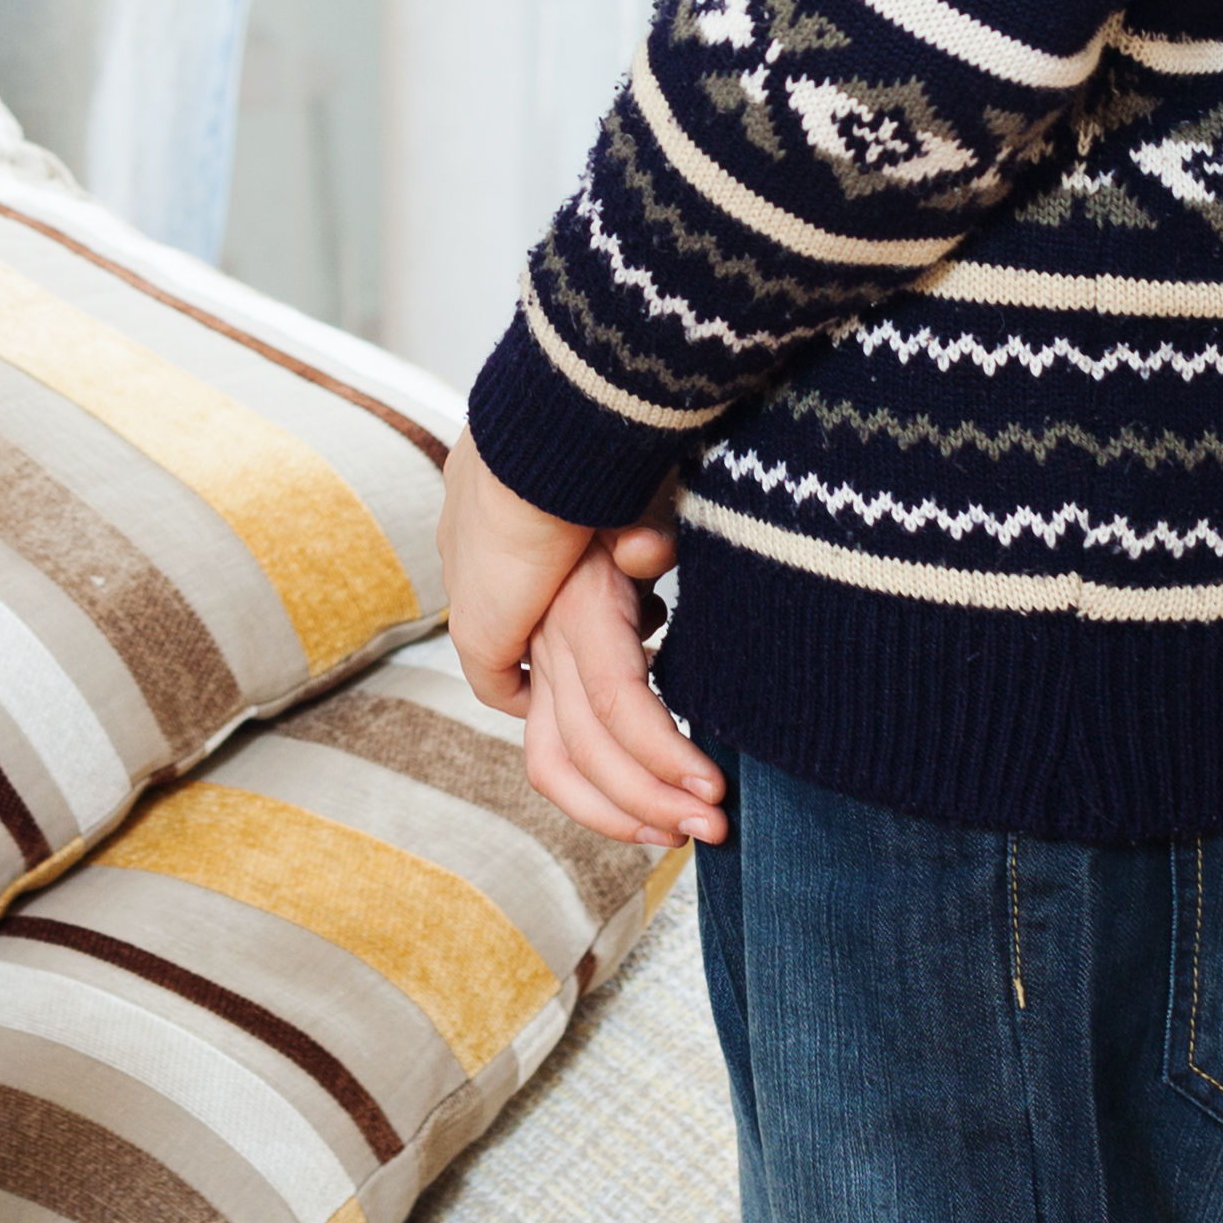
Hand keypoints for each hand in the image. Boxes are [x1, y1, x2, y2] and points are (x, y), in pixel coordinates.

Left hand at [440, 433, 722, 846]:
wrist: (578, 384)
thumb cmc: (606, 429)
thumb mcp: (618, 489)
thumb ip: (628, 531)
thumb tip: (643, 554)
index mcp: (514, 605)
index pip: (542, 718)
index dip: (596, 774)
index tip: (655, 801)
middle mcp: (519, 625)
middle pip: (554, 757)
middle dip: (624, 810)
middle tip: (681, 838)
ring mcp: (539, 621)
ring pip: (586, 746)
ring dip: (652, 797)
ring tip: (708, 827)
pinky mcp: (573, 609)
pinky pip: (622, 705)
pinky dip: (665, 754)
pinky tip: (704, 785)